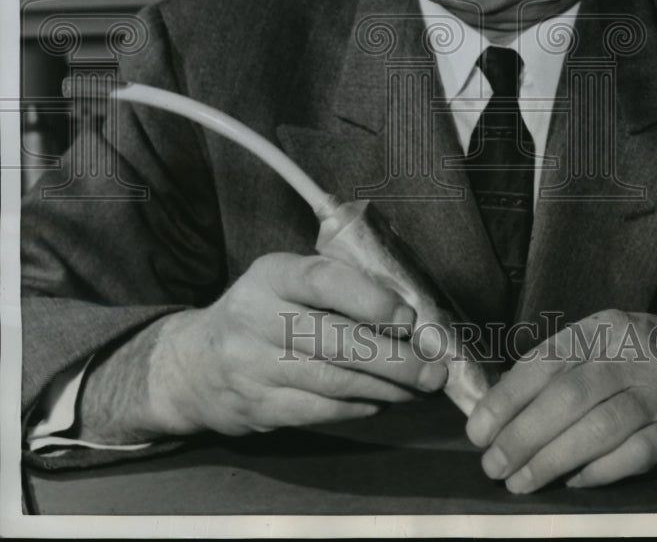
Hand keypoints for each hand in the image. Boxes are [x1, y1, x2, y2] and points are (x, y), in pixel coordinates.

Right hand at [146, 252, 446, 437]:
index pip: (323, 280)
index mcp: (271, 275)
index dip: (369, 300)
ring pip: (333, 382)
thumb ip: (334, 284)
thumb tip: (406, 310)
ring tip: (419, 385)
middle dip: (394, 358)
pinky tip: (381, 400)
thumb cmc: (259, 312)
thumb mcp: (283, 280)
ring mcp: (254, 368)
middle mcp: (258, 318)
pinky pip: (319, 411)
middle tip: (433, 368)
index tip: (407, 317)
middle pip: (336, 341)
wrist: (192, 365)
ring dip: (386, 387)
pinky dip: (358, 407)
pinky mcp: (258, 408)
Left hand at [465, 309, 656, 491]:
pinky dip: (601, 471)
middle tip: (493, 466)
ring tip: (521, 482)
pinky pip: (638, 454)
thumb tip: (494, 411)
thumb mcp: (596, 346)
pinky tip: (573, 483)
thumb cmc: (632, 359)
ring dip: (553, 460)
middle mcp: (630, 355)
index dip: (507, 399)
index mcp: (599, 329)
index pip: (544, 362)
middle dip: (523, 435)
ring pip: (600, 427)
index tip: (478, 431)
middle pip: (569, 396)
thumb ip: (553, 371)